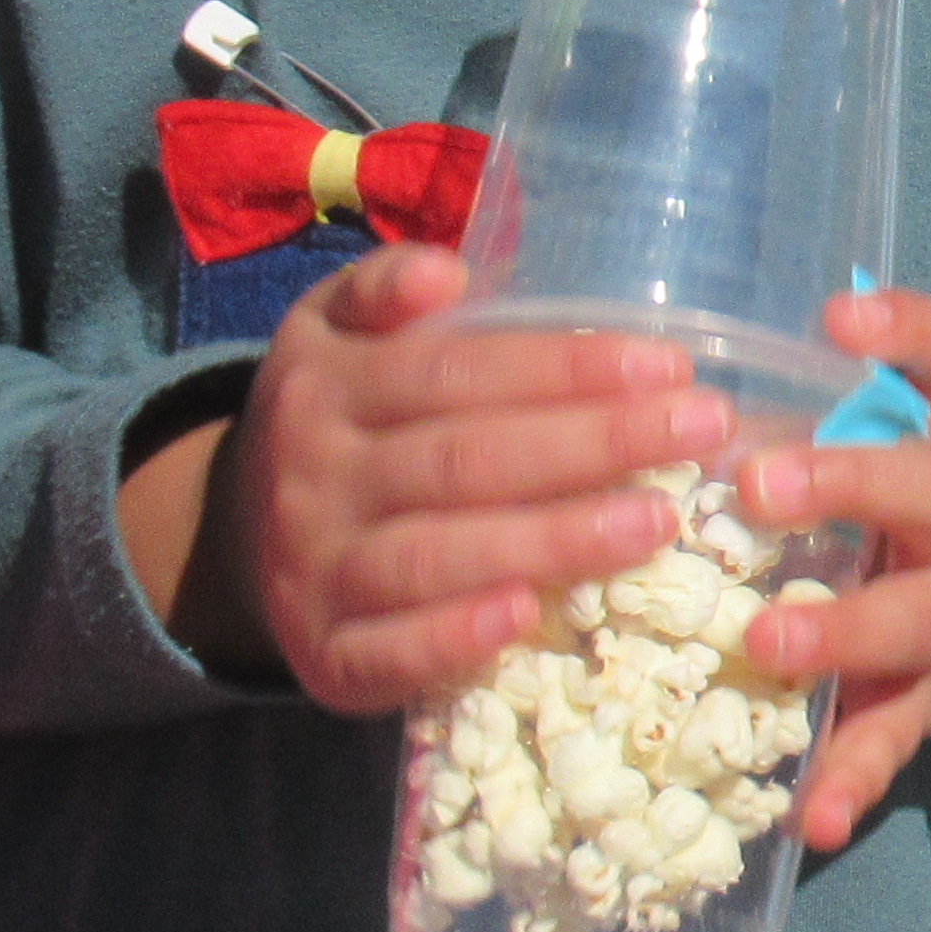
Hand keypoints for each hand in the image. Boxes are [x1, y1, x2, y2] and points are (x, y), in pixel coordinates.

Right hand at [142, 243, 727, 710]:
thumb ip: (387, 289)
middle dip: (591, 444)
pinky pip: (386, 653)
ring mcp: (314, 572)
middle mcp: (315, 477)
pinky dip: (454, 639)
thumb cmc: (338, 425)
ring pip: (436, 556)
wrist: (231, 540)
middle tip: (699, 431)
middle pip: (463, 460)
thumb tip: (449, 274)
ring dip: (551, 541)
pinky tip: (526, 618)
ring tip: (656, 524)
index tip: (667, 364)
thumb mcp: (335, 334)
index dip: (563, 367)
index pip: (456, 370)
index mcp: (329, 386)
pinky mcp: (323, 657)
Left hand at [718, 284, 930, 854]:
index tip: (838, 313)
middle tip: (757, 485)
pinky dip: (853, 778)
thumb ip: (796, 422)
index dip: (911, 332)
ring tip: (771, 643)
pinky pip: (892, 742)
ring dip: (844, 632)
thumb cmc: (899, 521)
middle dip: (853, 483)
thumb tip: (646, 383)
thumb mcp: (883, 454)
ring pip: (918, 620)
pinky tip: (813, 815)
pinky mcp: (929, 705)